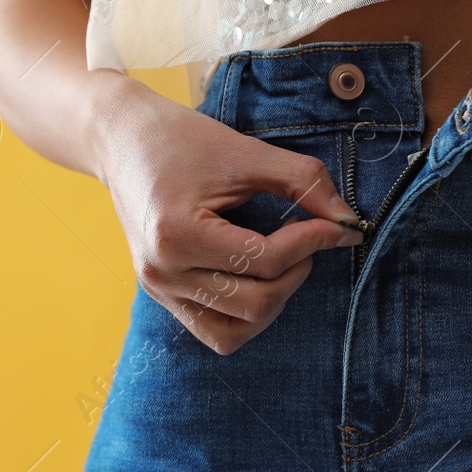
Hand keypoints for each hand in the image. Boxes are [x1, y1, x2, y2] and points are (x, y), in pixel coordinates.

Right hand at [90, 83, 363, 354]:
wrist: (123, 140)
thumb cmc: (182, 139)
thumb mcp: (247, 152)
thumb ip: (303, 182)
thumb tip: (348, 220)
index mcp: (177, 235)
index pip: (264, 261)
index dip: (313, 242)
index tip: (337, 223)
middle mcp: (163, 272)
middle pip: (255, 303)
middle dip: (297, 273)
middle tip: (308, 237)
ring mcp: (159, 289)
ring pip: (235, 331)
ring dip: (273, 302)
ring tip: (282, 262)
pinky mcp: (162, 295)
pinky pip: (214, 331)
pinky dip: (245, 315)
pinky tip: (257, 277)